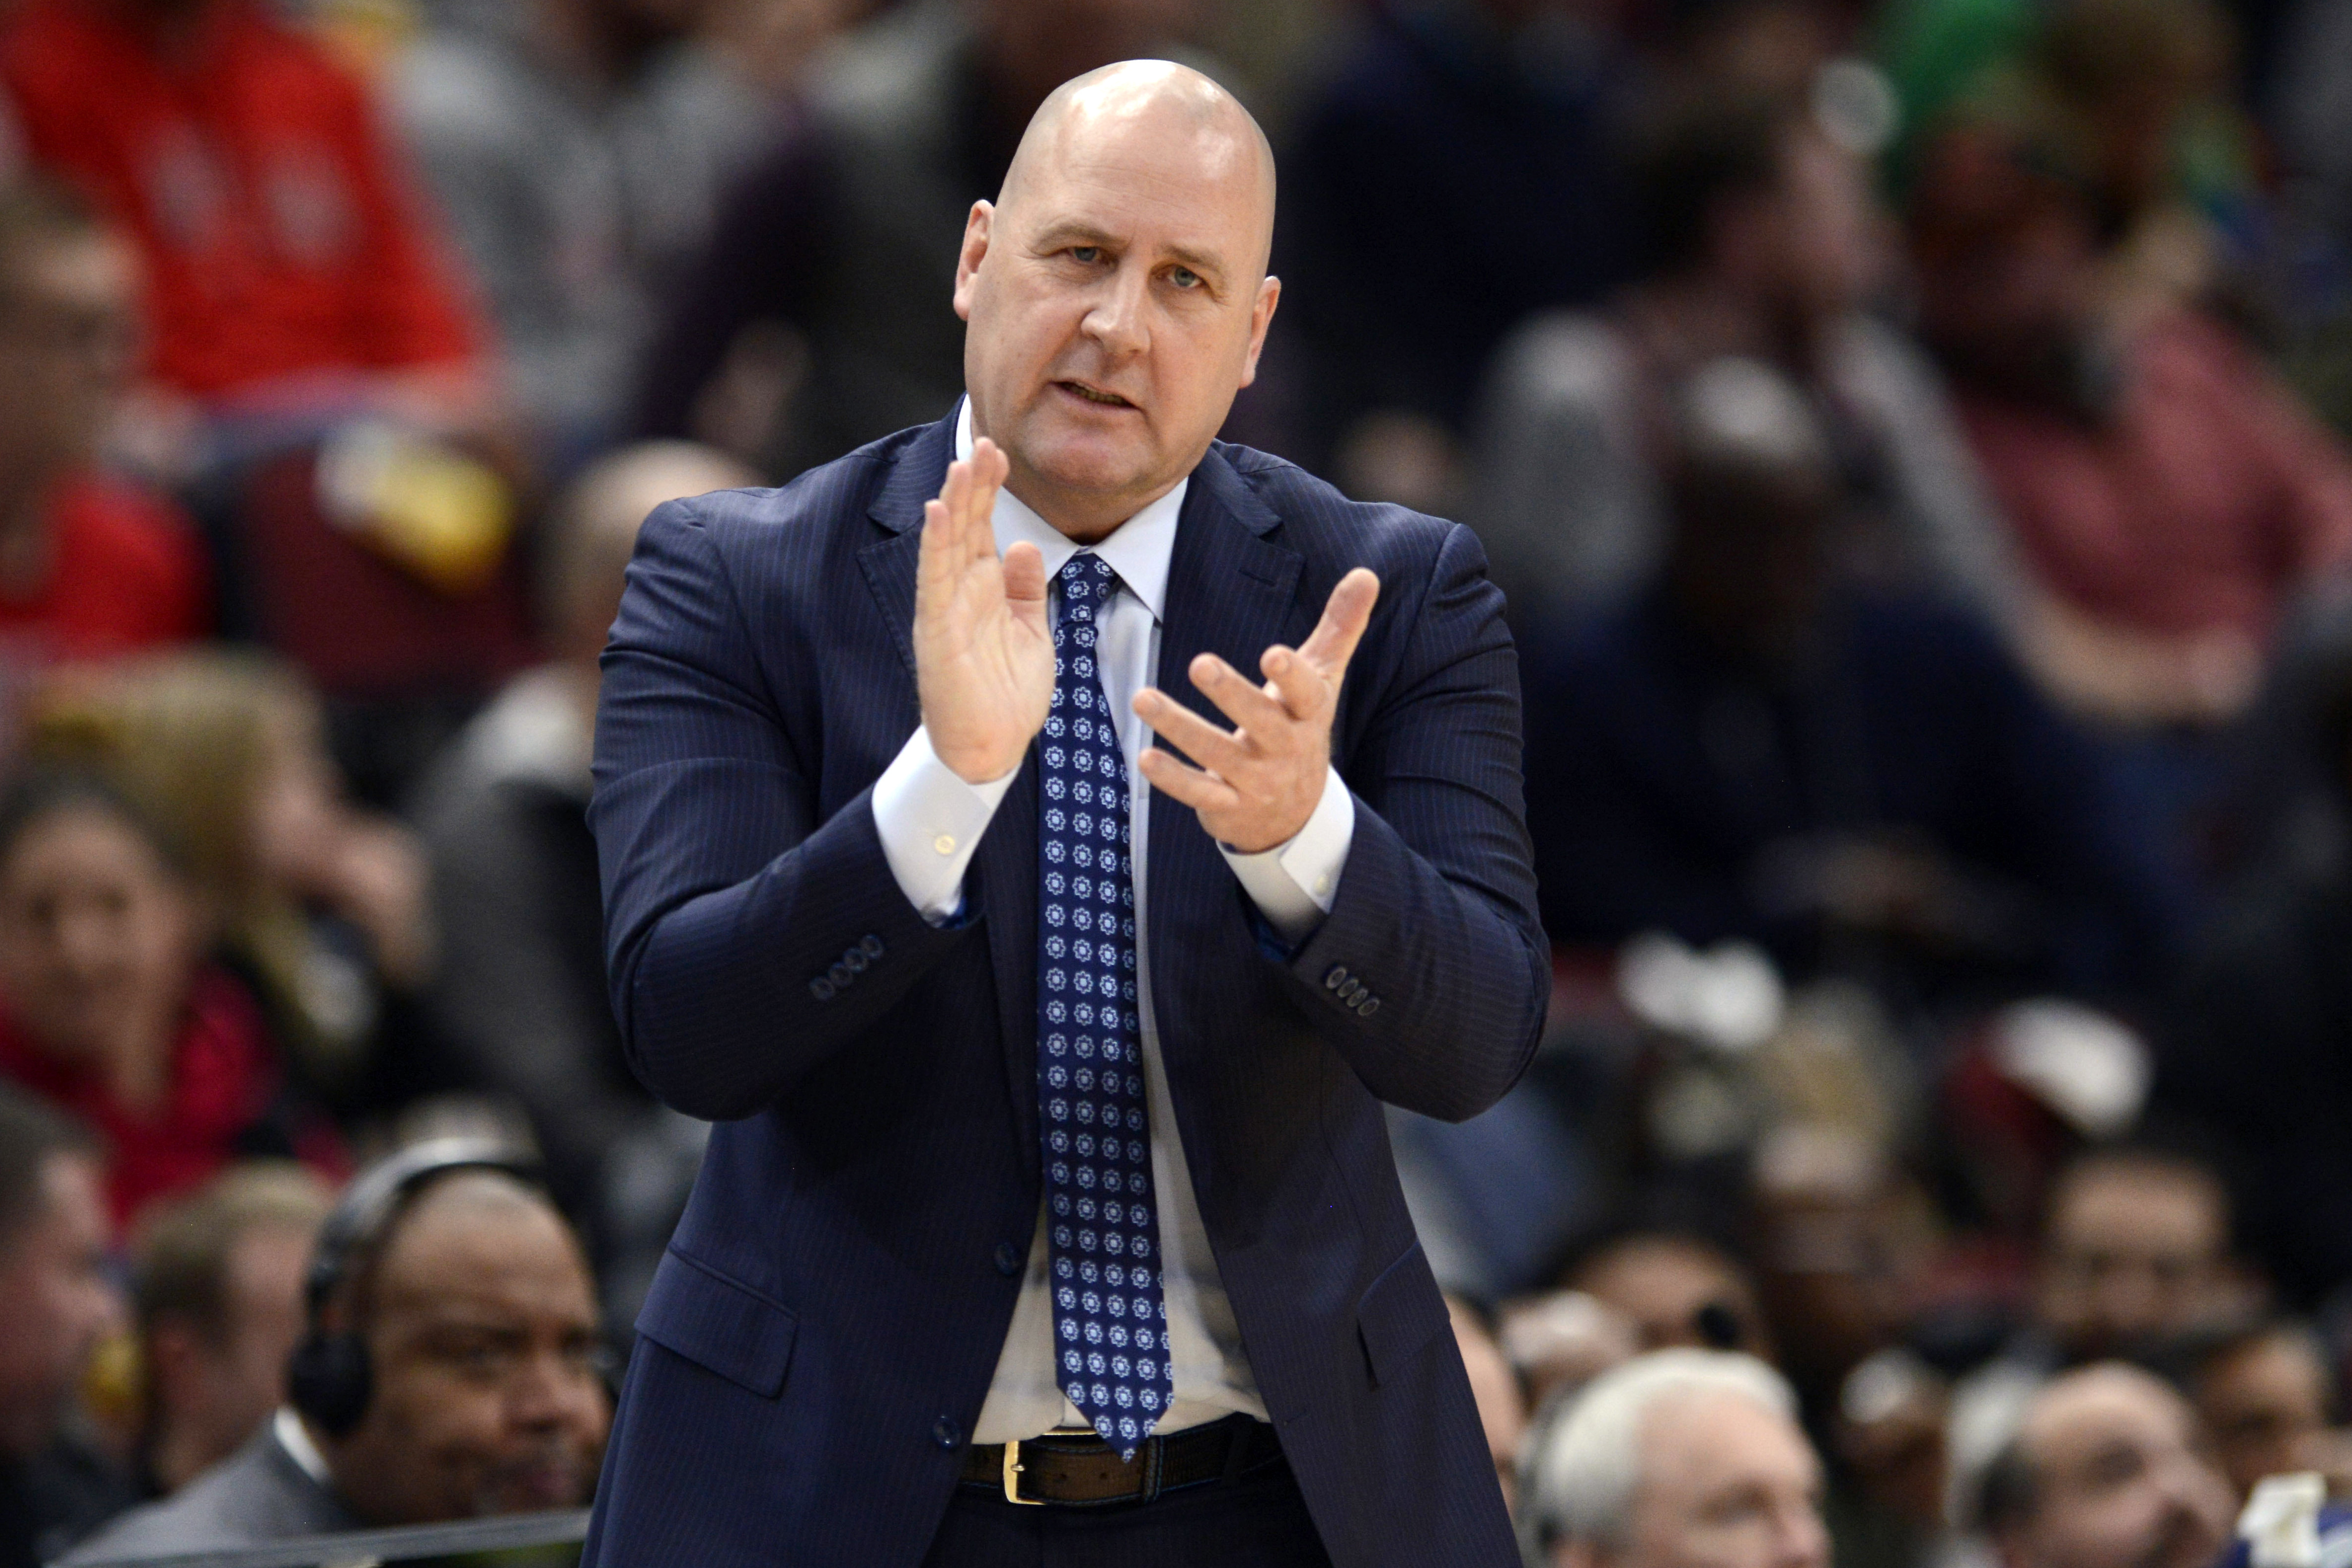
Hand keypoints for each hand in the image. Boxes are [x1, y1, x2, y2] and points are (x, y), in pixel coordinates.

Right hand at [914, 437, 1052, 782]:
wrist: (991, 748)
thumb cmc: (1006, 694)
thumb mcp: (1030, 632)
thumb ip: (1025, 589)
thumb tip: (1025, 546)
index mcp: (984, 590)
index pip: (984, 528)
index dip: (990, 489)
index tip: (1000, 451)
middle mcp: (961, 592)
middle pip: (966, 526)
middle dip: (975, 483)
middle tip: (986, 440)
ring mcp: (946, 609)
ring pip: (948, 545)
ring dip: (955, 503)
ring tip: (963, 461)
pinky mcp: (937, 632)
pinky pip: (935, 582)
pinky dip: (936, 546)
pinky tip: (939, 513)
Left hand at [1135, 568, 1377, 853]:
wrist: (1295, 813)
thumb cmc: (1300, 727)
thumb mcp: (1323, 679)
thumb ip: (1339, 628)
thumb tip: (1367, 573)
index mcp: (1309, 714)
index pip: (1308, 694)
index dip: (1293, 675)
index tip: (1273, 655)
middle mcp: (1285, 749)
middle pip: (1261, 722)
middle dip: (1232, 694)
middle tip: (1200, 664)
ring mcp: (1257, 781)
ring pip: (1217, 754)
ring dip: (1178, 726)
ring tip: (1142, 698)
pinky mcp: (1228, 807)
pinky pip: (1199, 793)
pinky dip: (1173, 778)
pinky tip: (1145, 757)